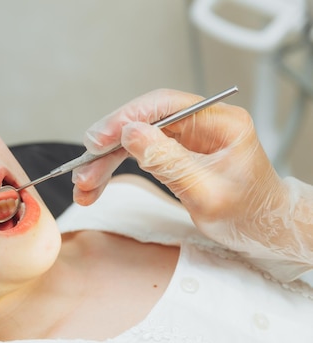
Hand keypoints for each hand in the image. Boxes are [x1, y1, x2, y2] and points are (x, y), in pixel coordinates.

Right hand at [73, 89, 312, 279]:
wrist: (264, 231)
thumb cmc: (249, 215)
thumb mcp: (207, 194)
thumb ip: (169, 163)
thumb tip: (130, 134)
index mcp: (220, 122)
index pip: (163, 106)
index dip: (126, 118)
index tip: (99, 139)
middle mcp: (201, 124)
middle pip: (142, 122)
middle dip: (108, 147)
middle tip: (83, 169)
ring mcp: (187, 139)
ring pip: (134, 140)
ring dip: (105, 162)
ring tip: (84, 186)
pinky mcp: (175, 154)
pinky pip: (138, 156)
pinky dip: (115, 171)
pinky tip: (96, 185)